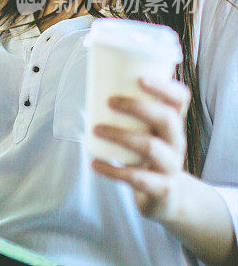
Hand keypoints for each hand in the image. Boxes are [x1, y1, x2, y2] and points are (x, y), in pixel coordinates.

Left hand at [90, 76, 191, 222]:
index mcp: (173, 122)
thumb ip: (129, 111)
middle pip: (167, 118)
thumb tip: (93, 80)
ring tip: (95, 129)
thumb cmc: (147, 152)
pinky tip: (94, 163)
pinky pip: (137, 178)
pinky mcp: (162, 188)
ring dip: (120, 135)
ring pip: (151, 147)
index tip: (140, 78)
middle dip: (137, 107)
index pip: (180, 99)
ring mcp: (171, 166)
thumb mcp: (145, 131)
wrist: (167, 196)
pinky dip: (112, 170)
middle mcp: (177, 141)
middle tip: (109, 101)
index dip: (164, 87)